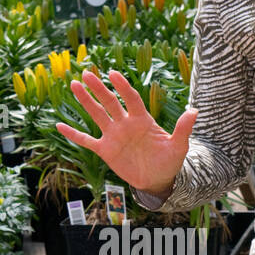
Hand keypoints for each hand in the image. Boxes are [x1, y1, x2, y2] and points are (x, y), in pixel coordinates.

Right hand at [55, 69, 197, 195]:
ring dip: (86, 101)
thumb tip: (195, 111)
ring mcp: (113, 136)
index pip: (130, 98)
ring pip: (97, 115)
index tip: (114, 73)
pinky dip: (73, 134)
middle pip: (110, 102)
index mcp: (142, 120)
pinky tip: (59, 126)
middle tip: (86, 73)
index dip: (123, 86)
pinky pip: (86, 140)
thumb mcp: (178, 146)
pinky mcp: (105, 150)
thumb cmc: (169, 161)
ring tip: (74, 85)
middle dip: (98, 88)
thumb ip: (183, 128)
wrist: (157, 180)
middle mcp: (125, 124)